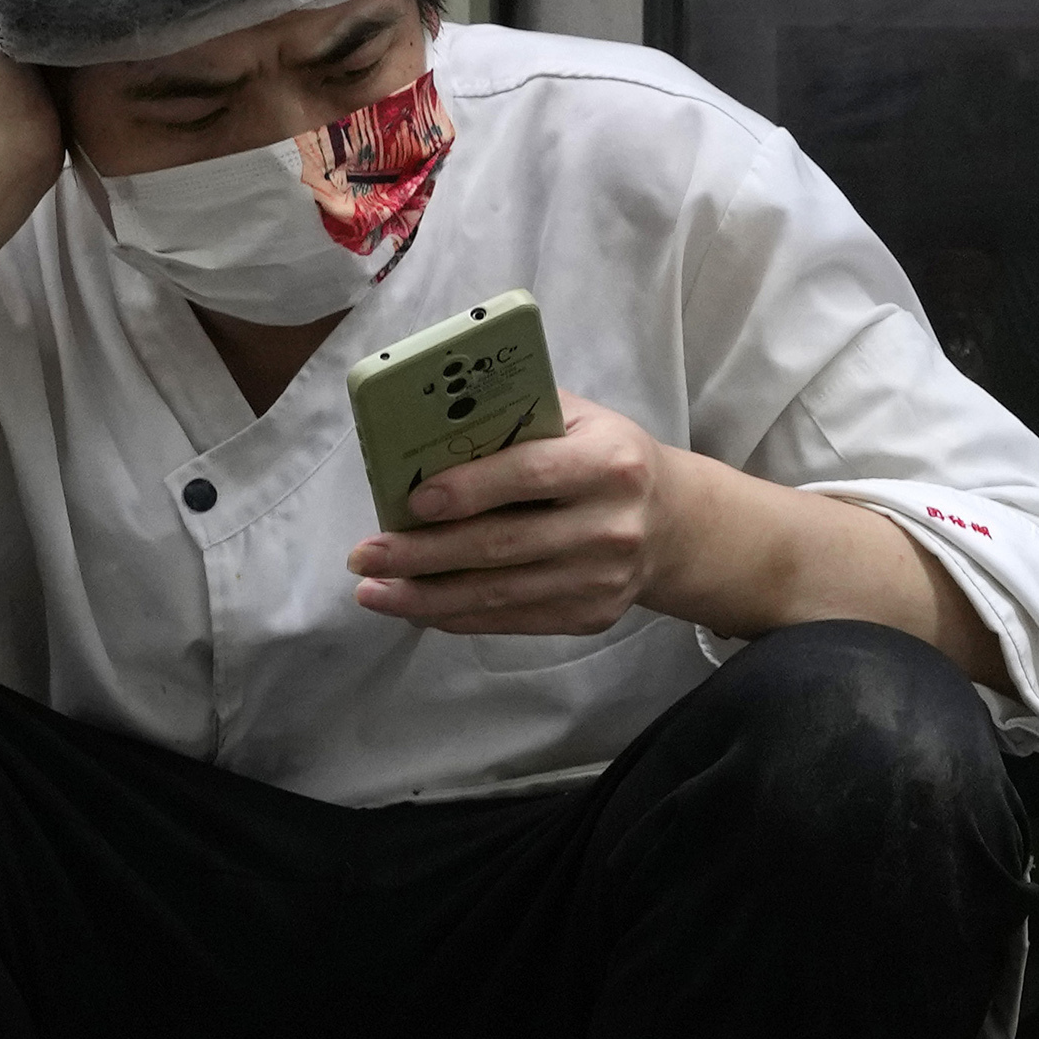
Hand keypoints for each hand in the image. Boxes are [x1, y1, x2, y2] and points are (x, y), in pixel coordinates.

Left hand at [347, 392, 672, 638]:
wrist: (674, 525)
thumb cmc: (607, 458)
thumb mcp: (580, 421)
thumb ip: (517, 418)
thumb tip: (427, 426)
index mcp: (609, 463)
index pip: (529, 475)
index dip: (469, 489)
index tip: (412, 500)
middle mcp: (610, 525)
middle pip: (502, 545)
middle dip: (424, 553)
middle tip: (364, 554)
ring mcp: (600, 579)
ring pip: (499, 593)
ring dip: (426, 596)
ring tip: (372, 591)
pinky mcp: (589, 617)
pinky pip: (510, 620)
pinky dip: (456, 616)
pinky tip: (414, 608)